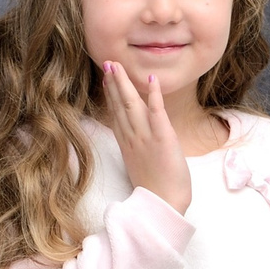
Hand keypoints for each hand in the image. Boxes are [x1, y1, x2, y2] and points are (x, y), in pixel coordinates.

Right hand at [98, 58, 191, 213]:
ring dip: (124, 83)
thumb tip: (140, 142)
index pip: (117, 115)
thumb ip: (138, 151)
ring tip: (117, 65)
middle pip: (120, 105)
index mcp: (127, 145)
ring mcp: (146, 137)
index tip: (106, 80)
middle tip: (107, 63)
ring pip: (131, 104)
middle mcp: (133, 138)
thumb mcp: (141, 167)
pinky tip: (151, 79)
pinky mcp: (162, 138)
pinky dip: (154, 95)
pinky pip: (157, 112)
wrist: (162, 205)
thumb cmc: (157, 192)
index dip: (111, 96)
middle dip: (113, 83)